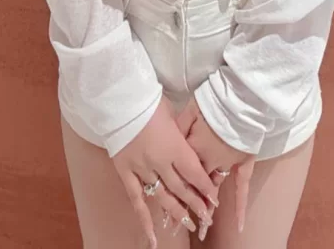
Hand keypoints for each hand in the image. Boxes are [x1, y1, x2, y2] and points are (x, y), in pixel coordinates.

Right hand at [111, 94, 220, 248]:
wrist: (119, 98)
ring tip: (191, 224)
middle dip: (197, 204)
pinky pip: (136, 200)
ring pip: (163, 197)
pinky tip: (153, 239)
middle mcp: (160, 162)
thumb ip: (180, 133)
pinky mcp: (126, 172)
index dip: (206, 188)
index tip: (215, 199)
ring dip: (178, 211)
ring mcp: (142, 169)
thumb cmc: (148, 100)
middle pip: (182, 189)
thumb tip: (187, 143)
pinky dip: (145, 220)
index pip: (195, 174)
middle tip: (207, 216)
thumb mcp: (172, 113)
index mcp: (175, 146)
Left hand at [176, 95, 255, 236]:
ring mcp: (225, 164)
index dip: (171, 185)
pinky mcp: (242, 163)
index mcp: (191, 148)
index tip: (163, 202)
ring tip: (200, 228)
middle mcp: (206, 161)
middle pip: (194, 183)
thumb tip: (168, 136)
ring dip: (206, 205)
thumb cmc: (212, 100)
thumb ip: (178, 126)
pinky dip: (240, 207)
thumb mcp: (189, 110)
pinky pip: (241, 187)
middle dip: (185, 202)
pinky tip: (239, 226)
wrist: (238, 99)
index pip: (179, 171)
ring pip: (213, 187)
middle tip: (176, 222)